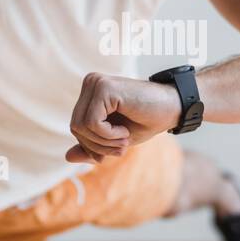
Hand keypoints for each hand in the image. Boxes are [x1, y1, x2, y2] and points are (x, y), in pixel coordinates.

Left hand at [66, 72, 180, 162]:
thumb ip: (92, 146)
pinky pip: (92, 123)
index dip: (92, 145)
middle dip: (96, 145)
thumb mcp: (114, 140)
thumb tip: (67, 157)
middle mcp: (91, 82)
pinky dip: (108, 135)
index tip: (115, 149)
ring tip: (124, 139)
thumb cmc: (146, 122)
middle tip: (121, 148)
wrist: (172, 109)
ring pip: (80, 126)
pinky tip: (124, 131)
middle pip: (75, 127)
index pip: (76, 126)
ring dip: (104, 142)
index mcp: (91, 92)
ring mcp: (96, 83)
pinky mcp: (104, 88)